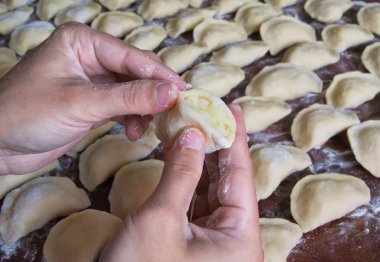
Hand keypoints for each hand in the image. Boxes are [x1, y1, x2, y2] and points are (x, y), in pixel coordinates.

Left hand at [0, 22, 186, 174]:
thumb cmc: (28, 114)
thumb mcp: (82, 103)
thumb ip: (129, 97)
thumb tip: (171, 92)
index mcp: (83, 41)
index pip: (133, 56)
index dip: (161, 75)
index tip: (185, 93)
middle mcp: (90, 56)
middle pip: (135, 72)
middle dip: (154, 94)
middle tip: (175, 112)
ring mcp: (92, 80)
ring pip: (132, 91)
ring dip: (143, 109)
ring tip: (147, 128)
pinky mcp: (93, 102)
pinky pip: (123, 105)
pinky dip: (132, 118)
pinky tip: (133, 131)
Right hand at [100, 105, 262, 261]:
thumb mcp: (160, 219)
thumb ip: (180, 173)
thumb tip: (192, 134)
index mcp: (240, 239)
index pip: (242, 176)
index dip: (236, 139)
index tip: (232, 109)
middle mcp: (234, 241)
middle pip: (229, 182)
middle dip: (217, 146)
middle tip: (209, 112)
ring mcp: (215, 243)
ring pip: (213, 190)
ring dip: (202, 160)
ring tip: (195, 127)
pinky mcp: (195, 243)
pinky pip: (198, 202)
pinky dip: (190, 179)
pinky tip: (184, 156)